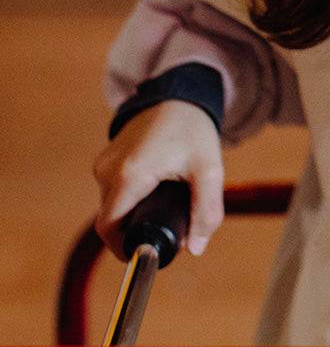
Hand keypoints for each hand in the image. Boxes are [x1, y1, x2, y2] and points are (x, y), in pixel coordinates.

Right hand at [93, 100, 224, 258]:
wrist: (179, 95)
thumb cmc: (193, 129)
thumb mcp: (208, 170)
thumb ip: (206, 211)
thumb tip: (194, 248)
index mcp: (129, 175)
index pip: (108, 229)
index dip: (124, 248)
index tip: (148, 252)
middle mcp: (108, 170)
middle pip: (112, 220)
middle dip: (136, 229)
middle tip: (168, 224)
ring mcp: (104, 163)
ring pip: (112, 205)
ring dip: (133, 212)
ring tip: (165, 200)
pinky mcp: (105, 159)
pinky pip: (112, 190)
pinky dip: (130, 197)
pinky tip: (154, 189)